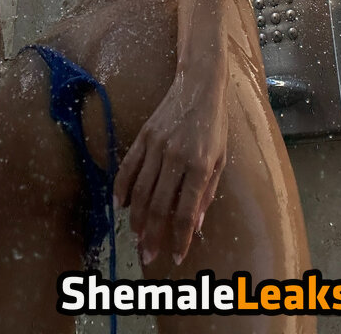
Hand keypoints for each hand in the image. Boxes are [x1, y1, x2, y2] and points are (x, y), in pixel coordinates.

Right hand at [113, 73, 227, 267]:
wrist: (199, 85)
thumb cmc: (215, 124)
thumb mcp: (221, 158)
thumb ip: (207, 192)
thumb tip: (195, 225)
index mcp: (200, 165)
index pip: (186, 211)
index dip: (179, 238)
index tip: (176, 256)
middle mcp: (176, 157)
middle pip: (159, 205)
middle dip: (153, 235)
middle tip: (148, 255)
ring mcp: (157, 145)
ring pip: (141, 190)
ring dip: (137, 218)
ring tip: (135, 236)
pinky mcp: (144, 135)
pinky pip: (129, 166)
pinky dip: (121, 187)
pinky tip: (119, 205)